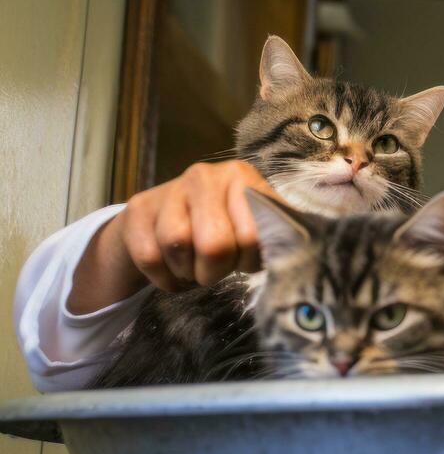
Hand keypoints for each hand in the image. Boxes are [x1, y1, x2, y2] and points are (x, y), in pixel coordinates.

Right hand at [69, 161, 279, 311]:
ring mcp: (169, 190)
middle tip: (216, 269)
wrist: (162, 222)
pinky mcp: (137, 209)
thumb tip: (297, 253)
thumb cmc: (220, 227)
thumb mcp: (251, 226)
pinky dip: (164, 277)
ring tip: (194, 268)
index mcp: (242, 177)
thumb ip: (274, 235)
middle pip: (214, 244)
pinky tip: (173, 272)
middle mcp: (205, 176)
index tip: (245, 261)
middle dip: (216, 270)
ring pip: (178, 247)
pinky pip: (149, 257)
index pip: (253, 234)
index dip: (249, 259)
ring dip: (188, 272)